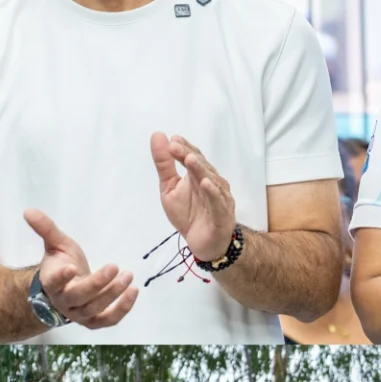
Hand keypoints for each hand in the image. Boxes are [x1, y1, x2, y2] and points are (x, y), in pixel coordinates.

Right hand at [23, 207, 135, 330]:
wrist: (67, 289)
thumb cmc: (62, 264)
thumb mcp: (56, 244)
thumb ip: (46, 229)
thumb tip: (29, 211)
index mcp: (51, 282)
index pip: (54, 282)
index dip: (62, 277)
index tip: (72, 267)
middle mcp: (64, 302)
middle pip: (79, 297)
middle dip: (97, 283)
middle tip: (114, 267)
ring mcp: (79, 314)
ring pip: (95, 309)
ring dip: (113, 294)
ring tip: (128, 276)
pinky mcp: (94, 321)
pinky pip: (109, 320)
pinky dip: (122, 309)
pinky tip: (133, 292)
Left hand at [151, 131, 236, 262]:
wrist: (203, 245)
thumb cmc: (189, 216)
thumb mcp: (169, 188)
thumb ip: (164, 165)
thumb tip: (157, 135)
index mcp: (199, 175)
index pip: (194, 157)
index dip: (184, 148)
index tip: (172, 140)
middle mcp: (213, 183)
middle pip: (202, 166)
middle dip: (189, 155)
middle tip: (175, 146)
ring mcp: (220, 199)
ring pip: (211, 181)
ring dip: (200, 170)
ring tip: (190, 159)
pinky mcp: (223, 216)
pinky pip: (218, 203)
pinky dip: (213, 193)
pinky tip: (205, 184)